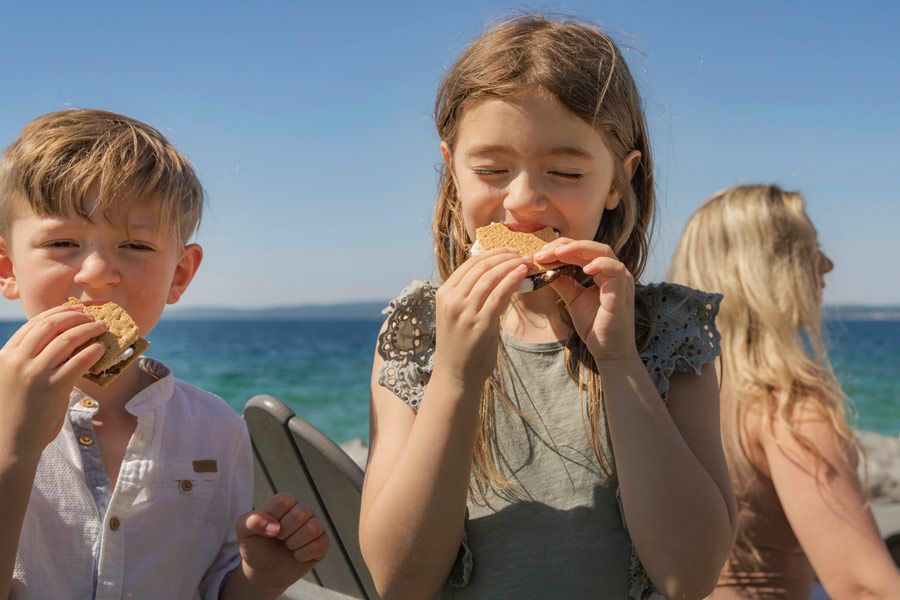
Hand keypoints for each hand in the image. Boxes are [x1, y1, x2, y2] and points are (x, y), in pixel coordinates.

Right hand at [0, 305, 105, 459]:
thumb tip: (63, 338)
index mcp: (6, 354)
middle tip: (92, 316)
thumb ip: (30, 357)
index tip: (75, 308)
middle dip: (76, 316)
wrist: (12, 442)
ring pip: (67, 339)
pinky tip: (101, 349)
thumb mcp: (15, 377)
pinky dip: (93, 351)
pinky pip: (79, 361)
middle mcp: (18, 360)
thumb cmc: (18, 409)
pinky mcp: (53, 388)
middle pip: (51, 324)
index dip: (59, 311)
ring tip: (102, 328)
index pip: (35, 322)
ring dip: (89, 329)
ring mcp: (35, 373)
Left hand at [235, 493, 328, 593]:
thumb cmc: (256, 547)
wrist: (264, 571)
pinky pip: (318, 545)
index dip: (273, 518)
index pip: (284, 501)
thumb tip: (275, 527)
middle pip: (301, 513)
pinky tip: (297, 555)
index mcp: (285, 503)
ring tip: (288, 546)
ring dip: (294, 543)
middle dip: (285, 532)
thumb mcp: (244, 532)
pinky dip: (303, 554)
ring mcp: (314, 526)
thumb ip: (251, 521)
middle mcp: (303, 511)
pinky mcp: (322, 543)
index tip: (267, 529)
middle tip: (279, 539)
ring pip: (312, 528)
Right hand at [433, 248, 530, 384]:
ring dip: (510, 264)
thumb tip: (500, 275)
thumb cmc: (461, 345)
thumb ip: (474, 295)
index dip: (490, 253)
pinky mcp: (480, 324)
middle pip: (480, 267)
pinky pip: (498, 294)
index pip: (469, 265)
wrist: (456, 375)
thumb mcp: (460, 314)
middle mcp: (451, 300)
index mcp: (444, 294)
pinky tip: (522, 273)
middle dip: (503, 255)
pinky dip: (512, 279)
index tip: (507, 250)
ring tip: (526, 260)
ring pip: (490, 277)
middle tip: (520, 252)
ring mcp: (465, 312)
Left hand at [536, 239, 637, 363]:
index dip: (560, 249)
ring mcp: (621, 280)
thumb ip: (563, 283)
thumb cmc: (594, 325)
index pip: (582, 250)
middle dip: (565, 246)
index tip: (539, 255)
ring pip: (603, 252)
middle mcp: (614, 272)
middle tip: (543, 253)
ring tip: (557, 254)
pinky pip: (615, 271)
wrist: (609, 351)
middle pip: (591, 246)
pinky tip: (584, 268)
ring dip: (578, 250)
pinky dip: (600, 265)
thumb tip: (545, 269)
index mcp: (603, 272)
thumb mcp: (573, 299)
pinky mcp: (622, 292)